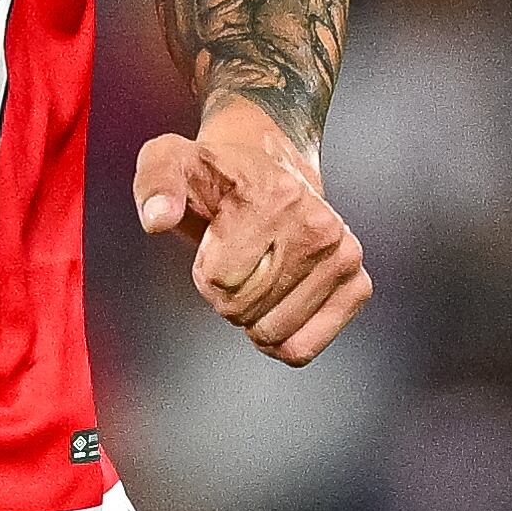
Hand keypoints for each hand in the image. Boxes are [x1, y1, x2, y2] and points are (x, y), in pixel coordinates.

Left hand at [134, 100, 370, 365]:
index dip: (205, 271)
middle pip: (244, 310)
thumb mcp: (170, 161)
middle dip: (225, 295)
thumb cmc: (214, 175)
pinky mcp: (356, 284)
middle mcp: (318, 225)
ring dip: (250, 317)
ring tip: (256, 275)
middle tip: (236, 260)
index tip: (216, 242)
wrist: (269, 169)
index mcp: (274, 196)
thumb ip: (155, 182)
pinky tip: (275, 306)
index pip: (221, 280)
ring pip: (273, 334)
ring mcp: (344, 255)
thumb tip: (157, 219)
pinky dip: (278, 341)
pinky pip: (302, 349)